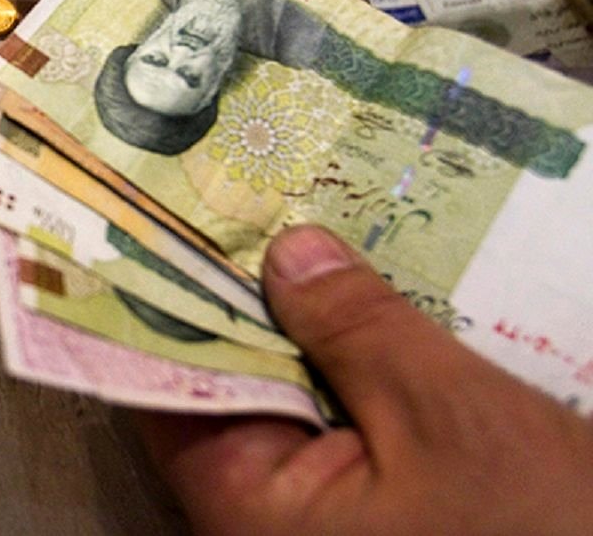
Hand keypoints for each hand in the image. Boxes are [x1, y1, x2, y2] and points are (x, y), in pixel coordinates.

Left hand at [137, 226, 592, 534]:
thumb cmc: (536, 528)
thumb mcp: (447, 418)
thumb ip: (357, 328)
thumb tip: (286, 250)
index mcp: (245, 505)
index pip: (167, 382)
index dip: (173, 294)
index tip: (181, 213)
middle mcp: (258, 517)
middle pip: (223, 382)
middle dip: (246, 297)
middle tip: (257, 200)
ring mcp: (307, 518)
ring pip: (279, 397)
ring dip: (301, 328)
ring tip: (310, 230)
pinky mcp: (357, 510)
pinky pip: (326, 422)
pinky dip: (342, 368)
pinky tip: (365, 303)